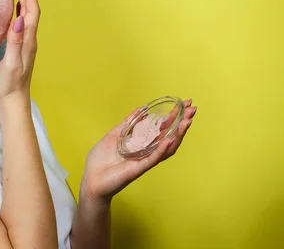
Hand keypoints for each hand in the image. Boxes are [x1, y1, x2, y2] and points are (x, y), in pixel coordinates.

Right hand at [0, 0, 39, 102]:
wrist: (14, 101)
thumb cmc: (10, 84)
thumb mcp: (11, 63)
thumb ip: (15, 42)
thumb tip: (18, 20)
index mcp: (28, 40)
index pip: (30, 11)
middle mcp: (30, 39)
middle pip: (30, 10)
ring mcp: (26, 43)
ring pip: (27, 15)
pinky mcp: (20, 48)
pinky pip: (21, 24)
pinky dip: (19, 10)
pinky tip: (15, 9)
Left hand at [80, 99, 197, 204]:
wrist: (91, 179)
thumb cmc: (101, 160)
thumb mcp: (114, 136)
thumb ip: (127, 124)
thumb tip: (141, 109)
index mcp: (142, 143)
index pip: (162, 128)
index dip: (173, 116)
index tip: (184, 104)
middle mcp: (147, 151)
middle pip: (169, 136)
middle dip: (181, 122)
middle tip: (193, 109)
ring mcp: (144, 160)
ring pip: (166, 148)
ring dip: (177, 135)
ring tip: (186, 122)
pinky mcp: (138, 168)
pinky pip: (153, 158)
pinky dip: (161, 149)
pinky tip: (169, 139)